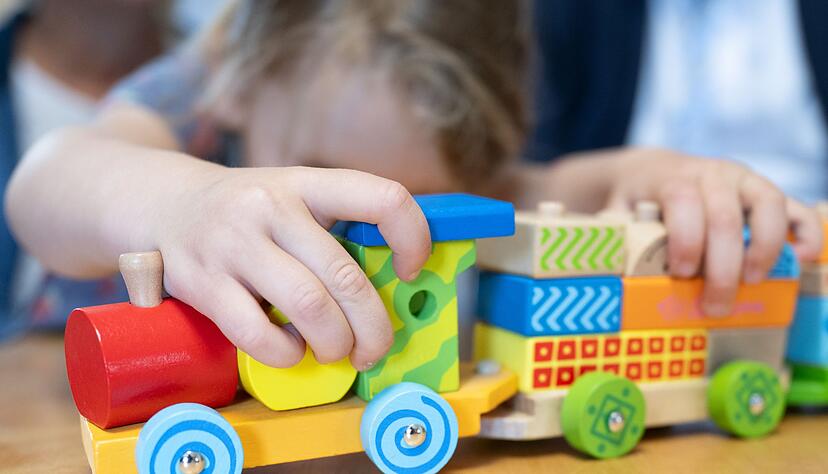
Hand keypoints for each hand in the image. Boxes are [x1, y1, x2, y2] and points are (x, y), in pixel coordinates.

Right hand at [148, 166, 430, 368]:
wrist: (162, 203)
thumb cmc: (247, 213)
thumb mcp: (292, 198)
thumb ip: (334, 229)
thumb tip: (394, 287)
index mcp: (306, 182)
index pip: (382, 198)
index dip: (413, 238)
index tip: (411, 270)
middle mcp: (271, 206)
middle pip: (346, 276)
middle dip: (373, 327)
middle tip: (375, 348)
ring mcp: (233, 243)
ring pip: (310, 307)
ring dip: (335, 343)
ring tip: (336, 351)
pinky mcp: (201, 281)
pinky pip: (259, 334)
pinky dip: (287, 354)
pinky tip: (291, 350)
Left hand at [605, 148, 821, 314]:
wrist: (653, 172)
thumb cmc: (635, 201)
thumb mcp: (617, 213)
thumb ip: (618, 234)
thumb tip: (610, 265)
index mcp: (674, 179)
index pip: (683, 201)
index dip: (685, 238)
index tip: (681, 273)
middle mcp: (713, 174)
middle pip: (725, 215)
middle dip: (722, 265)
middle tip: (715, 305)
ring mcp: (745, 181)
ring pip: (768, 203)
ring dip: (765, 247)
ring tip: (752, 282)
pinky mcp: (767, 195)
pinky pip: (797, 207)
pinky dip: (807, 231)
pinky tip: (804, 258)